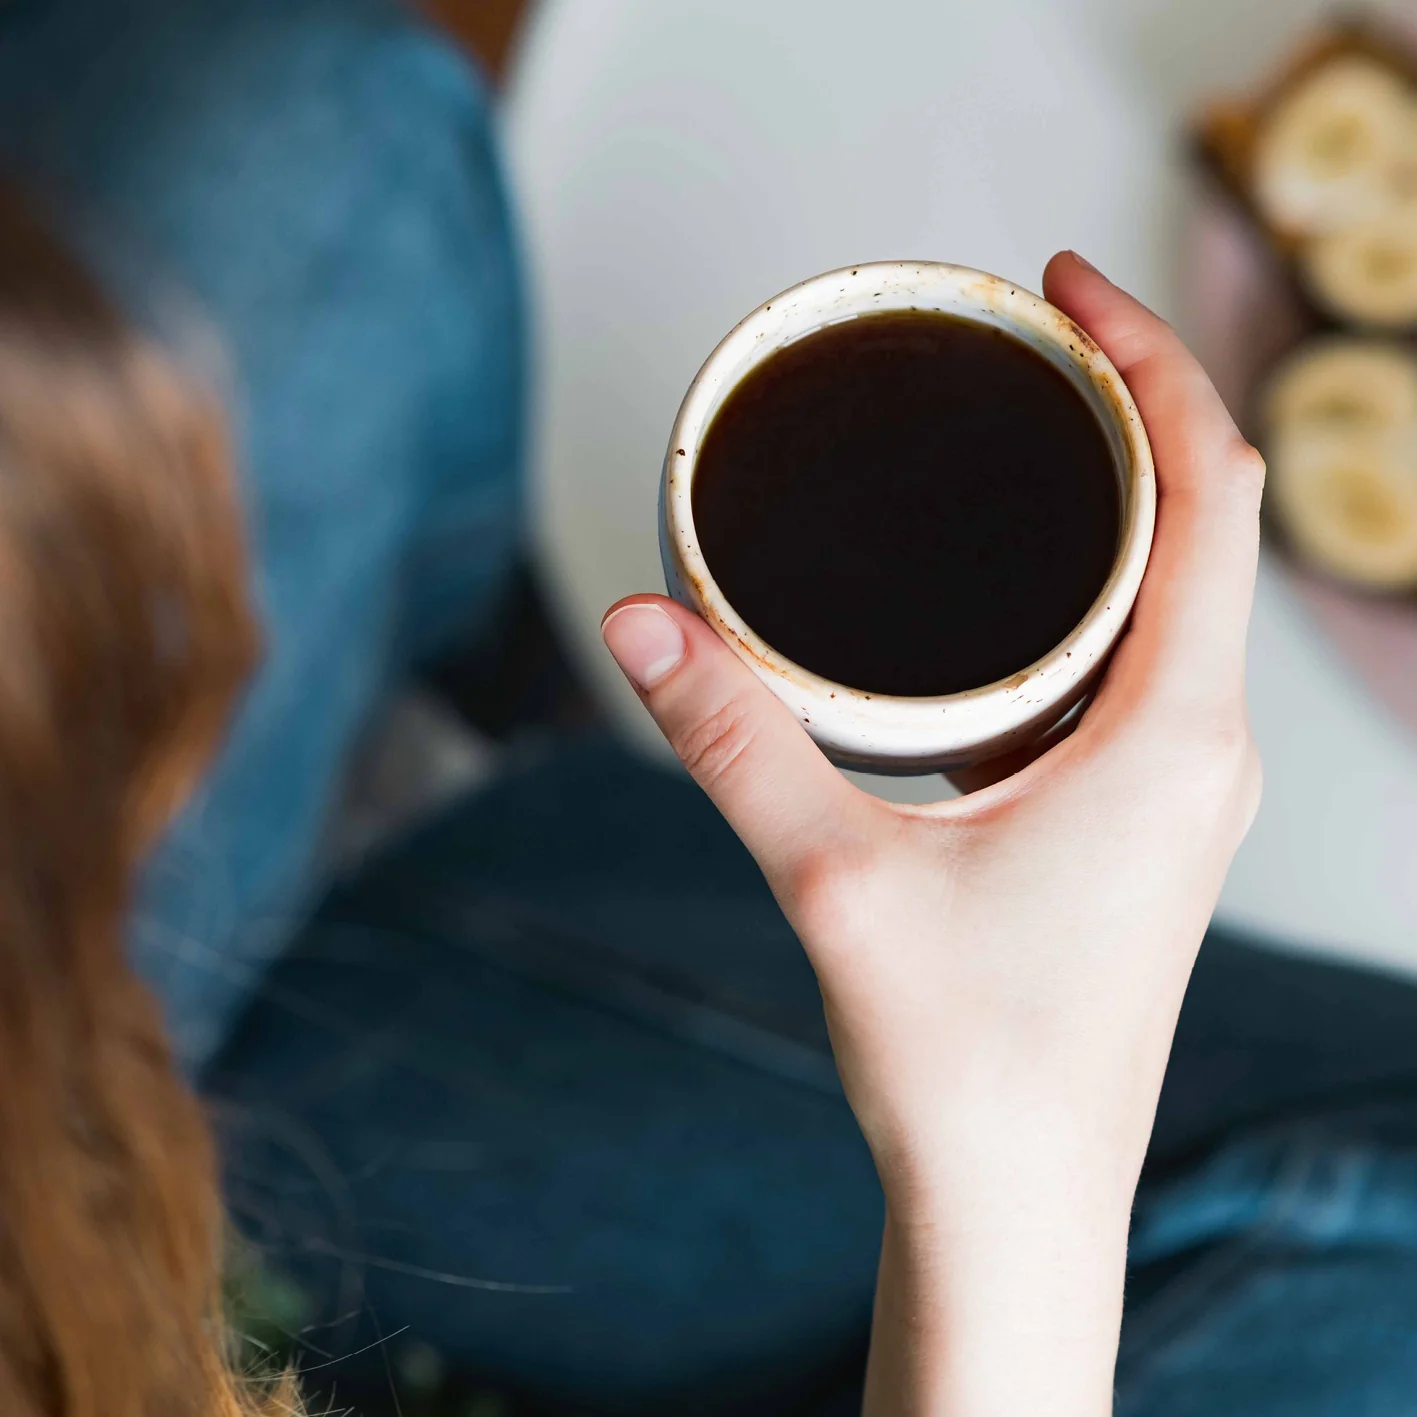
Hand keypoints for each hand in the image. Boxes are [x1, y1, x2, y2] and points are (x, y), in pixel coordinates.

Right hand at [601, 252, 1262, 1414]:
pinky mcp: (1135, 824)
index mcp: (1174, 736)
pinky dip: (1085, 597)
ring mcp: (1177, 790)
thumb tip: (638, 619)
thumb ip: (733, 736)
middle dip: (1127, 406)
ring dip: (1112, 503)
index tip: (1062, 286)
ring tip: (1013, 438)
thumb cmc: (964, 1063)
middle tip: (1022, 337)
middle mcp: (1202, 749)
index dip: (1149, 358)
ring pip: (1176, 596)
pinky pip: (1138, 667)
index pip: (1208, 490)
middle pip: (1204, 522)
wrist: (1017, 1201)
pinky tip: (998, 600)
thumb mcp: (833, 878)